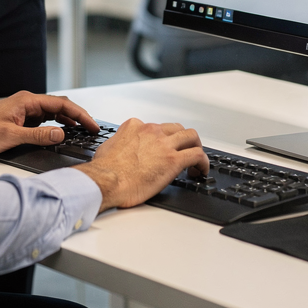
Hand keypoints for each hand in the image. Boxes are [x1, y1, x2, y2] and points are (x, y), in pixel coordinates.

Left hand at [0, 92, 98, 155]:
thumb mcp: (12, 136)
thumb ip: (38, 135)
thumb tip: (61, 134)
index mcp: (27, 101)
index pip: (60, 104)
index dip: (79, 114)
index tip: (91, 123)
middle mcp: (28, 102)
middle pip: (60, 105)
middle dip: (78, 116)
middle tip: (92, 128)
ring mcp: (25, 109)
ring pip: (53, 111)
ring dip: (68, 119)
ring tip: (83, 130)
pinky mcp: (22, 117)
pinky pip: (44, 118)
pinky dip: (56, 123)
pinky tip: (62, 131)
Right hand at [75, 119, 209, 212]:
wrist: (106, 181)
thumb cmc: (104, 170)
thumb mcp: (107, 147)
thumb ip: (118, 143)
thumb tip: (119, 149)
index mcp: (135, 127)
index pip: (155, 127)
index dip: (161, 140)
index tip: (162, 151)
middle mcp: (151, 131)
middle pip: (176, 128)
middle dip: (181, 140)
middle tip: (183, 153)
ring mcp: (163, 144)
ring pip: (191, 136)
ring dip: (195, 147)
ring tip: (195, 162)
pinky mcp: (173, 160)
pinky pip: (197, 155)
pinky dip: (203, 162)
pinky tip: (200, 171)